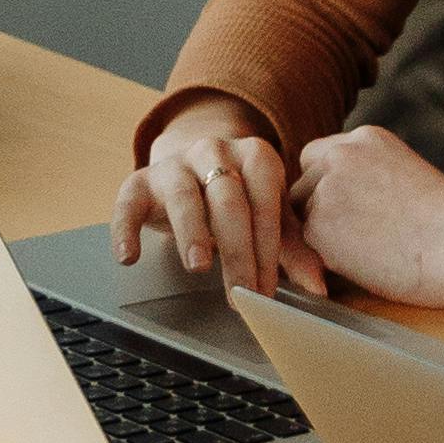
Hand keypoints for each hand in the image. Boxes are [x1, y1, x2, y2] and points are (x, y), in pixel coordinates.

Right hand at [113, 94, 316, 298]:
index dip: (266, 248)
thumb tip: (317, 289)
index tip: (266, 289)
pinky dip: (125, 229)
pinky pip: (129, 202)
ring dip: (192, 233)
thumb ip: (292, 249)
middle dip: (236, 251)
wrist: (195, 166)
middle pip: (228, 201)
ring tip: (199, 266)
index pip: (264, 201)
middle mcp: (215, 151)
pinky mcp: (141, 181)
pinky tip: (129, 257)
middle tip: (241, 291)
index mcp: (255, 155)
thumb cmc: (241, 198)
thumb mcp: (269, 215)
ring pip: (184, 197)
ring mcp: (176, 163)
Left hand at [291, 119, 443, 310]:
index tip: (347, 211)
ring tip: (367, 253)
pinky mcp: (318, 226)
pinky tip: (363, 265)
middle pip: (302, 187)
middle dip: (317, 213)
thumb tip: (340, 204)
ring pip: (301, 219)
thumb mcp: (405, 174)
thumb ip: (368, 176)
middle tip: (353, 239)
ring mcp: (326, 188)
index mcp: (365, 139)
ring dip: (321, 238)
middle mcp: (340, 155)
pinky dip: (326, 261)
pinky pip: (306, 248)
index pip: (318, 158)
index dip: (325, 187)